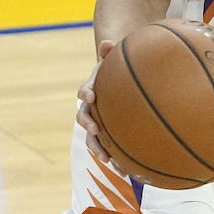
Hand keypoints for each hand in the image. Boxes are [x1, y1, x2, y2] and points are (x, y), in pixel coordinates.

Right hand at [76, 40, 114, 162]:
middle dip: (88, 126)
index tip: (90, 96)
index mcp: (93, 90)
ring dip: (99, 149)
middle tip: (94, 130)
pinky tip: (129, 172)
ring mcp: (99, 124)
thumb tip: (107, 42)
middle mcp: (92, 109)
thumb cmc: (120, 71)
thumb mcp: (117, 60)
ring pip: (94, 139)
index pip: (85, 91)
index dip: (86, 93)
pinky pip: (111, 149)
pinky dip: (118, 160)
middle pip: (84, 119)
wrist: (121, 84)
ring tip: (109, 160)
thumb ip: (111, 52)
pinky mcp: (109, 136)